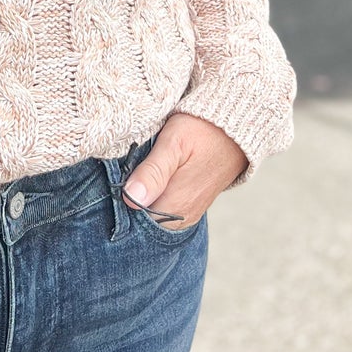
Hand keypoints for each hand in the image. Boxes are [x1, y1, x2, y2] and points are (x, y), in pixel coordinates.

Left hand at [121, 111, 247, 229]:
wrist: (234, 131)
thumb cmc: (201, 131)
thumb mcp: (174, 143)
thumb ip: (153, 172)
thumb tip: (130, 198)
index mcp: (176, 205)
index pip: (133, 220)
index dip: (119, 200)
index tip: (117, 179)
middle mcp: (183, 217)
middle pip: (141, 221)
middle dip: (129, 200)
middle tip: (125, 171)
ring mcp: (188, 214)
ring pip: (152, 217)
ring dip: (141, 199)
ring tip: (139, 173)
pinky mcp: (190, 208)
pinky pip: (163, 212)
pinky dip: (152, 199)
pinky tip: (149, 180)